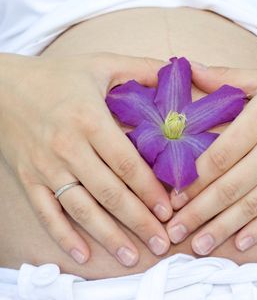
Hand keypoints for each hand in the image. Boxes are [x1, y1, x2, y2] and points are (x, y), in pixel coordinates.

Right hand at [0, 52, 172, 265]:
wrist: (2, 86)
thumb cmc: (59, 76)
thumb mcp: (102, 64)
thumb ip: (141, 68)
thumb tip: (175, 71)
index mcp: (89, 120)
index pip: (126, 163)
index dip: (150, 189)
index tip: (169, 209)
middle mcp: (67, 147)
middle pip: (109, 192)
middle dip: (138, 220)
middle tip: (162, 242)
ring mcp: (46, 167)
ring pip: (82, 209)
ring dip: (108, 236)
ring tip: (132, 256)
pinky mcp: (30, 178)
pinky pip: (47, 212)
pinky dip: (64, 235)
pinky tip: (83, 254)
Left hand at [166, 63, 256, 254]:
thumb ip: (227, 77)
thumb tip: (190, 67)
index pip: (219, 157)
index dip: (193, 180)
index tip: (172, 197)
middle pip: (230, 188)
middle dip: (199, 213)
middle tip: (174, 232)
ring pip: (253, 206)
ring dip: (223, 228)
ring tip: (198, 247)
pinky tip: (242, 244)